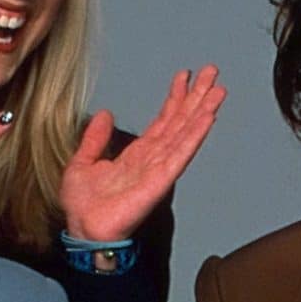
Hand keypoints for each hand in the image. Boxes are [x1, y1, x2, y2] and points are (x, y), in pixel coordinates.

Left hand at [56, 65, 224, 242]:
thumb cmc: (84, 207)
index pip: (162, 121)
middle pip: (179, 122)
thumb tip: (104, 115)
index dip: (174, 98)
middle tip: (211, 72)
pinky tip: (207, 118)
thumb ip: (95, 138)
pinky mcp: (161, 180)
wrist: (84, 230)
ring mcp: (160, 169)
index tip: (185, 78)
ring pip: (185, 133)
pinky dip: (194, 135)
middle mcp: (153, 159)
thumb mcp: (83, 162)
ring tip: (217, 90)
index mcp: (137, 155)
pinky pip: (180, 154)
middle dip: (196, 96)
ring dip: (202, 110)